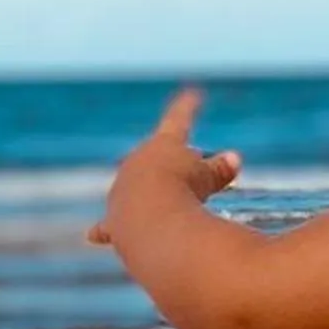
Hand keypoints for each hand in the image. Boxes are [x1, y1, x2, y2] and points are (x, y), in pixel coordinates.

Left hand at [89, 88, 241, 246]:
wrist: (152, 222)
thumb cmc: (184, 192)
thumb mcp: (208, 178)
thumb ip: (219, 169)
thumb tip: (234, 159)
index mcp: (162, 145)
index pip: (179, 119)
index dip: (188, 107)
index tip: (193, 93)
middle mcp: (137, 163)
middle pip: (154, 159)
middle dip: (171, 166)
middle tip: (189, 177)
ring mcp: (122, 191)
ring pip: (134, 189)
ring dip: (149, 195)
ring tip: (165, 207)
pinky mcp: (114, 220)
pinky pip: (110, 224)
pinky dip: (106, 228)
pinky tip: (94, 234)